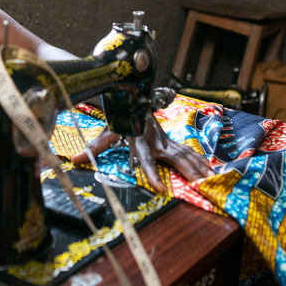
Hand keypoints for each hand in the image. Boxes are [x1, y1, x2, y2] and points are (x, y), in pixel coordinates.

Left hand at [70, 111, 213, 191]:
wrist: (131, 96)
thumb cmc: (118, 117)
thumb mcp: (105, 133)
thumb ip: (93, 149)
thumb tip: (73, 161)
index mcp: (141, 140)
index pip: (146, 161)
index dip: (152, 174)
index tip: (161, 188)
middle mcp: (157, 141)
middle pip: (175, 159)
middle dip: (190, 172)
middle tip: (203, 185)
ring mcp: (166, 140)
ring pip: (186, 155)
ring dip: (199, 167)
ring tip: (212, 180)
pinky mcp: (170, 140)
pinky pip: (188, 152)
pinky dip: (201, 160)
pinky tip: (212, 169)